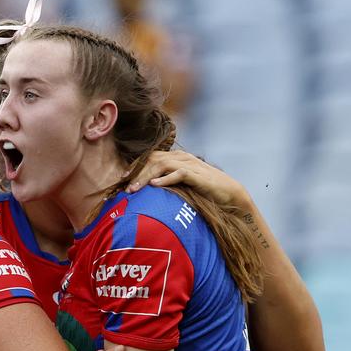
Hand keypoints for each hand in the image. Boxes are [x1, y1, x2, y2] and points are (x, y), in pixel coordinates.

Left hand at [127, 150, 250, 207]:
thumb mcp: (182, 184)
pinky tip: (155, 185)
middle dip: (137, 172)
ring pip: (162, 164)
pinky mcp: (198, 175)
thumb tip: (148, 190)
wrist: (228, 193)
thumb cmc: (204, 191)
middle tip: (125, 187)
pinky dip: (166, 179)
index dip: (135, 166)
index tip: (122, 179)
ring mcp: (190, 165)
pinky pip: (179, 173)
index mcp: (176, 157)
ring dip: (146, 176)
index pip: (150, 156)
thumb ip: (168, 182)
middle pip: (153, 159)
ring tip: (135, 189)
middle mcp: (182, 157)